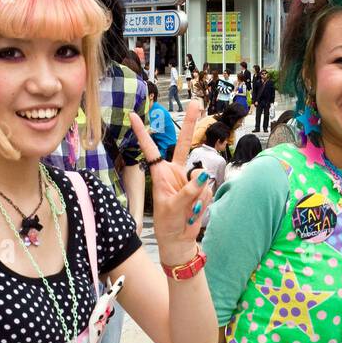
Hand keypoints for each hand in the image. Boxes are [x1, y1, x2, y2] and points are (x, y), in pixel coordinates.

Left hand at [129, 100, 211, 263]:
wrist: (180, 240)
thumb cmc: (169, 223)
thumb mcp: (172, 208)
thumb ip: (187, 192)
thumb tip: (202, 175)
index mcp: (161, 174)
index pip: (151, 150)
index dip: (143, 133)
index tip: (133, 116)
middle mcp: (175, 172)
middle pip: (183, 143)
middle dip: (191, 123)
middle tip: (197, 103)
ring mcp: (190, 180)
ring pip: (201, 178)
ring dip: (196, 198)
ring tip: (187, 212)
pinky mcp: (202, 189)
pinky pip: (208, 190)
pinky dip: (203, 203)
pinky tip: (195, 212)